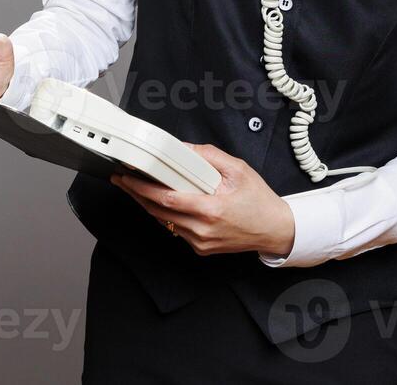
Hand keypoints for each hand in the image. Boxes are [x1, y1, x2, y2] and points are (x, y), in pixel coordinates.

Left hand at [111, 143, 295, 257]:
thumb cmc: (259, 200)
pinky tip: (158, 203)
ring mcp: (200, 242)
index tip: (128, 177)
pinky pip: (176, 230)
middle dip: (136, 194)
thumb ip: (209, 156)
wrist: (275, 230)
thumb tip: (184, 148)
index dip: (142, 188)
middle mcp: (203, 229)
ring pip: (164, 223)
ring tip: (134, 188)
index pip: (166, 199)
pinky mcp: (201, 248)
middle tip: (122, 179)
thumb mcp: (239, 169)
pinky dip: (165, 216)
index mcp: (211, 209)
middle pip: (158, 212)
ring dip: (147, 205)